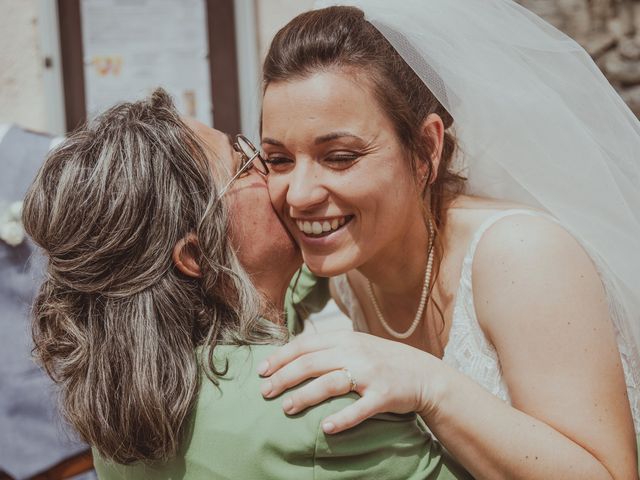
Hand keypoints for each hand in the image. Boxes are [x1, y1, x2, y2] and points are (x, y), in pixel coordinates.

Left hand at [257, 331, 442, 433]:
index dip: (281, 357)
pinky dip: (343, 418)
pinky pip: (360, 409)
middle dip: (284, 377)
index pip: (306, 344)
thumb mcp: (356, 345)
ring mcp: (370, 374)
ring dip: (305, 396)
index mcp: (345, 339)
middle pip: (312, 363)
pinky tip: (327, 428)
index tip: (262, 370)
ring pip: (330, 383)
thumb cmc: (382, 361)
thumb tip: (291, 355)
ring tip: (286, 408)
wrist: (423, 374)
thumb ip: (328, 348)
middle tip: (265, 392)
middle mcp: (355, 352)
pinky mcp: (384, 395)